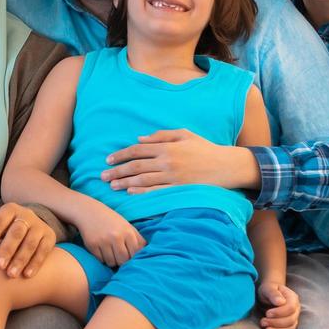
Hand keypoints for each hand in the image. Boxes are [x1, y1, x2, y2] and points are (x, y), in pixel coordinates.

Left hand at [0, 203, 55, 278]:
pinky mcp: (50, 237)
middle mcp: (26, 215)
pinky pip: (43, 251)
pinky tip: (26, 275)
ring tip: (11, 274)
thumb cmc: (4, 231)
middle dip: (7, 249)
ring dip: (21, 259)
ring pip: (31, 242)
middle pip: (16, 232)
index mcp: (9, 210)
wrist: (30, 228)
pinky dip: (35, 263)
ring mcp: (39, 226)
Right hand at [75, 202, 145, 266]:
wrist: (88, 211)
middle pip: (123, 260)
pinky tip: (101, 250)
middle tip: (119, 257)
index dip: (133, 258)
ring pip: (111, 262)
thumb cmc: (111, 220)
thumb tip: (147, 253)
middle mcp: (116, 236)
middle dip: (122, 261)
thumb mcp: (127, 226)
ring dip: (112, 260)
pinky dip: (102, 258)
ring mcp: (103, 241)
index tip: (130, 257)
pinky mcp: (92, 245)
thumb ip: (137, 239)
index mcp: (128, 231)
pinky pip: (100, 260)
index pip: (135, 254)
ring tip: (110, 252)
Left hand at [102, 130, 248, 192]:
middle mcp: (167, 161)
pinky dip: (142, 193)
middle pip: (136, 166)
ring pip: (143, 180)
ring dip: (125, 183)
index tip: (108, 159)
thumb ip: (161, 135)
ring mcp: (173, 177)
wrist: (226, 166)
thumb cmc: (205, 148)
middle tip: (102, 176)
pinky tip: (130, 193)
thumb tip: (139, 139)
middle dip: (117, 170)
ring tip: (112, 186)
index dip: (121, 154)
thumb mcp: (184, 135)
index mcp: (167, 146)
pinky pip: (157, 192)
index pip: (138, 150)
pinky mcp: (179, 189)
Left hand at [257, 280, 300, 328]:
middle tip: (262, 321)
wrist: (268, 295)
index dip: (279, 312)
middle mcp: (296, 308)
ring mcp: (294, 317)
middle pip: (291, 319)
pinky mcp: (290, 325)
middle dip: (276, 322)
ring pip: (291, 328)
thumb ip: (273, 293)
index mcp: (293, 298)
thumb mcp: (268, 288)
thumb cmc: (268, 290)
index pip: (291, 308)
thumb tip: (281, 302)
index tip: (267, 313)